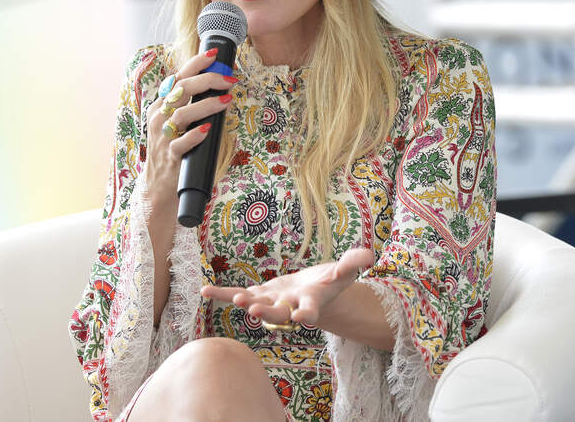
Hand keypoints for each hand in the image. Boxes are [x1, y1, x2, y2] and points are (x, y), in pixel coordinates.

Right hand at [142, 48, 236, 230]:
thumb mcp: (177, 123)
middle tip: (229, 80)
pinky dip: (195, 135)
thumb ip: (192, 106)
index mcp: (161, 105)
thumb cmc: (174, 150)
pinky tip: (208, 129)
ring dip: (207, 105)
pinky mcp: (170, 157)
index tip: (213, 54)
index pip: (177, 77)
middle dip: (207, 80)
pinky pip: (180, 143)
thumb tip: (221, 89)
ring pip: (182, 114)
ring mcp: (163, 137)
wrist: (158, 186)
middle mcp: (159, 117)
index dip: (195, 63)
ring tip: (226, 100)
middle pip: (181, 90)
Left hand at [199, 248, 375, 326]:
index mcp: (311, 302)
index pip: (310, 311)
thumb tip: (370, 254)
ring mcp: (271, 303)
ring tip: (234, 298)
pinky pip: (237, 295)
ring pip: (256, 305)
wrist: (313, 293)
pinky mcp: (258, 295)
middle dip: (267, 312)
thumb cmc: (331, 281)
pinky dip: (220, 295)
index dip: (307, 315)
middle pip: (278, 313)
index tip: (303, 318)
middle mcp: (289, 307)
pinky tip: (204, 291)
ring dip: (244, 302)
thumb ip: (354, 263)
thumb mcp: (344, 271)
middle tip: (254, 311)